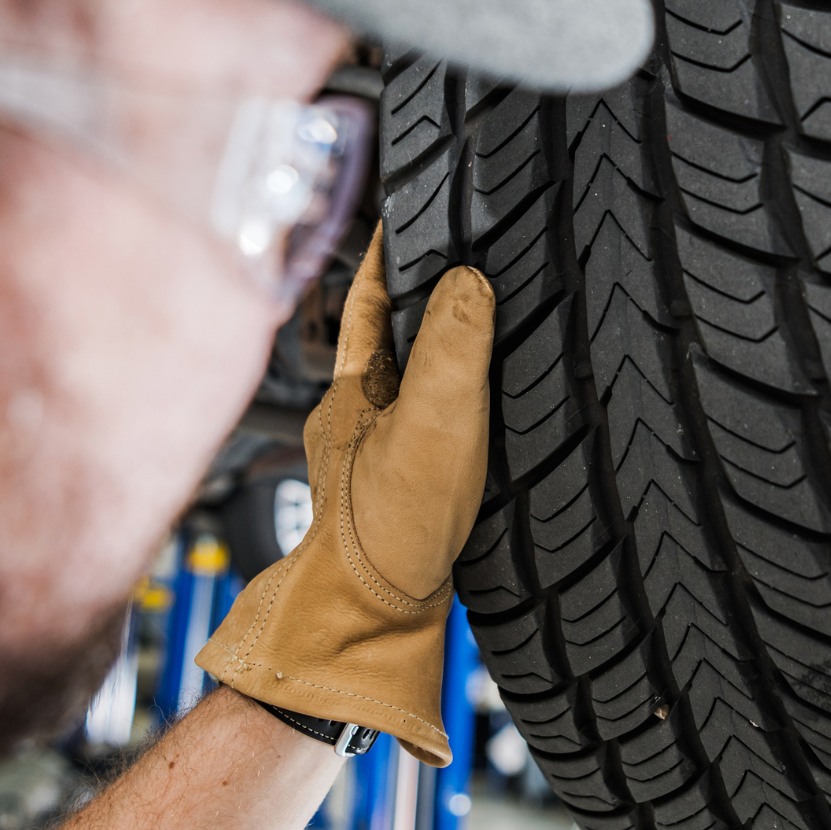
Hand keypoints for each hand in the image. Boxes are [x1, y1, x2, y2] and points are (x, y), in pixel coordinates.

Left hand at [197, 228, 493, 764]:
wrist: (372, 623)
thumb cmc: (388, 529)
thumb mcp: (432, 419)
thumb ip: (452, 343)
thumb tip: (468, 279)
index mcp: (350, 387)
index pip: (366, 294)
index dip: (388, 248)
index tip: (408, 206)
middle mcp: (353, 417)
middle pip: (386, 335)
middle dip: (417, 296)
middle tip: (454, 254)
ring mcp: (373, 457)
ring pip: (408, 382)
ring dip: (438, 351)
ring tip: (479, 323)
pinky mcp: (400, 494)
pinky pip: (429, 426)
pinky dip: (452, 406)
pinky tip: (479, 417)